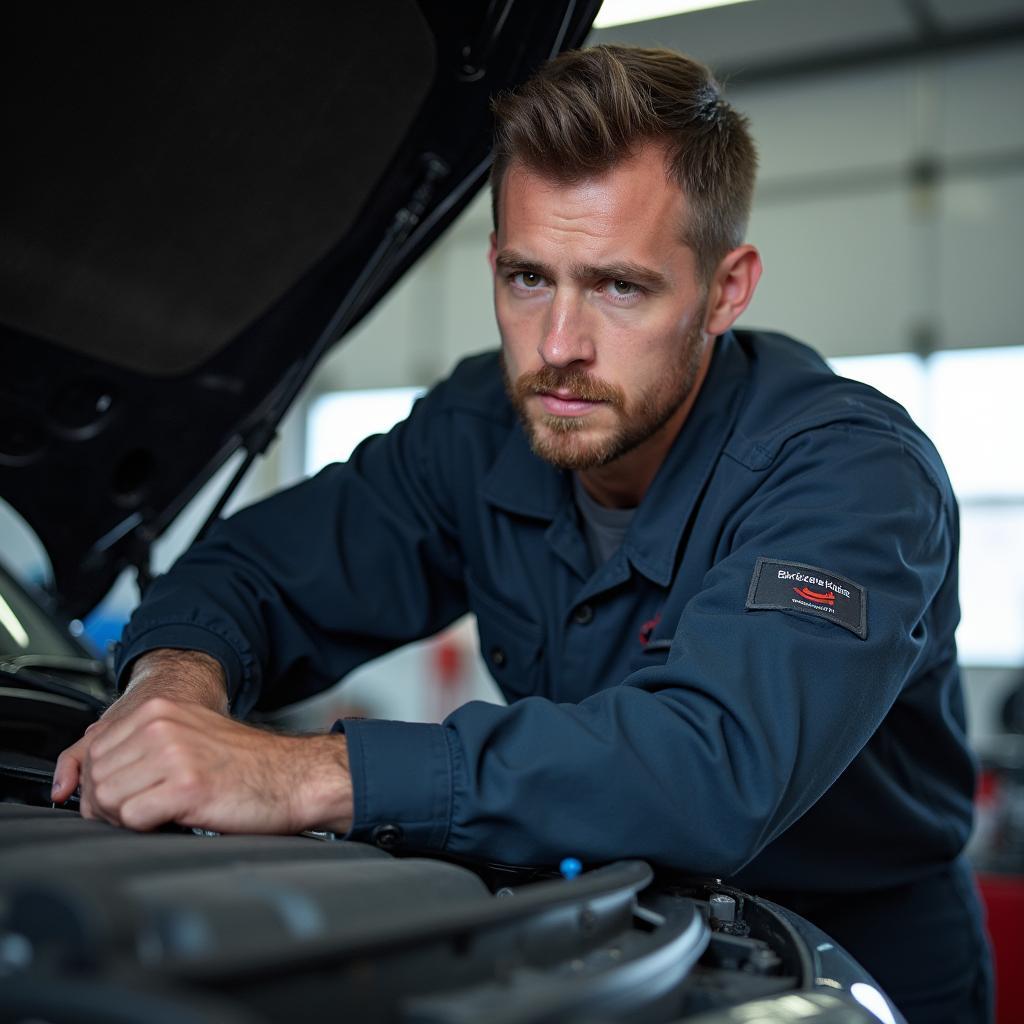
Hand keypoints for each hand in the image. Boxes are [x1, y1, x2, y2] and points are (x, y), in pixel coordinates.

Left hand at [77, 699, 352, 833]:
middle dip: (110, 806)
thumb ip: (135, 748)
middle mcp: (161, 725)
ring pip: (107, 801)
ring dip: (128, 818)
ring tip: (161, 815)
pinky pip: (133, 818)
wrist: (292, 777)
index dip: (100, 786)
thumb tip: (75, 780)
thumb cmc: (242, 766)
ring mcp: (172, 754)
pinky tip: (175, 819)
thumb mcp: (184, 740)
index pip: (91, 753)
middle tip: (145, 812)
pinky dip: (148, 828)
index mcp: (157, 709)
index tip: (124, 798)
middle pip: (95, 779)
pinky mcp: (186, 787)